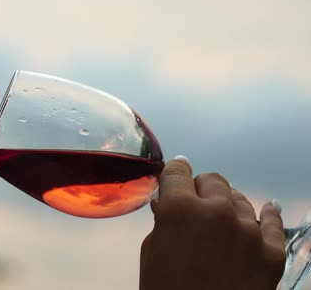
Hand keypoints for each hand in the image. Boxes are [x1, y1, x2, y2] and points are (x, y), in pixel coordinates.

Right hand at [139, 157, 285, 289]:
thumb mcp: (152, 251)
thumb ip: (163, 220)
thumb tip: (167, 202)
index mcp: (180, 209)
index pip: (178, 171)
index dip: (174, 172)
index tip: (175, 174)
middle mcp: (217, 212)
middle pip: (213, 180)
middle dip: (200, 188)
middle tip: (195, 204)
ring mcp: (248, 232)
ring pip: (240, 199)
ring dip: (227, 205)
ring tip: (222, 220)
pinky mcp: (272, 253)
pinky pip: (274, 222)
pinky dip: (268, 214)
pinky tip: (268, 208)